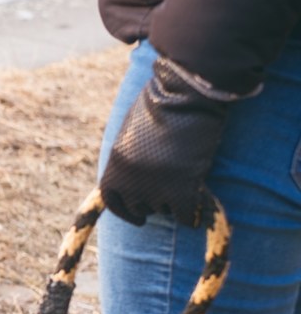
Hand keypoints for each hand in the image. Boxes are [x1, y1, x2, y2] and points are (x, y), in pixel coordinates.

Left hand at [100, 56, 238, 226]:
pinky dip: (193, 215)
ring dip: (175, 203)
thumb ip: (130, 158)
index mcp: (115, 164)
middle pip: (139, 207)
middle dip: (154, 203)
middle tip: (171, 191)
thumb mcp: (133, 133)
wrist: (187, 95)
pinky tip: (200, 207)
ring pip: (164, 210)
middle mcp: (130, 179)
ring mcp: (154, 186)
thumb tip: (134, 179)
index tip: (139, 219)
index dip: (125, 212)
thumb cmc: (164, 105)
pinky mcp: (181, 189)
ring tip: (187, 183)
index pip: (113, 200)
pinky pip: (185, 215)